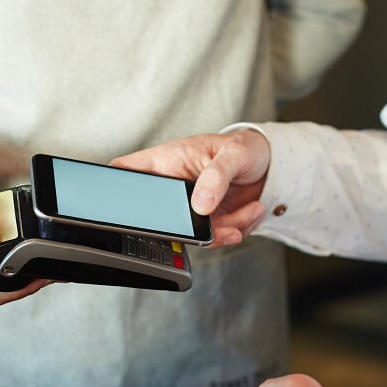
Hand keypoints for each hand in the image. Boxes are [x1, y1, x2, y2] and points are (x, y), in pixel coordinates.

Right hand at [112, 130, 271, 247]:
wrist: (271, 166)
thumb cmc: (246, 148)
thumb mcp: (234, 153)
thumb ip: (216, 177)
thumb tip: (200, 204)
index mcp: (167, 161)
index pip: (126, 172)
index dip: (115, 186)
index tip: (120, 203)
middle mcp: (174, 187)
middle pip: (157, 217)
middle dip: (185, 228)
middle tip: (211, 221)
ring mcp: (190, 208)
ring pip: (192, 234)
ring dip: (224, 229)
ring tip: (249, 209)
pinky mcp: (209, 222)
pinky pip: (216, 238)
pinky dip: (238, 229)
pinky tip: (252, 210)